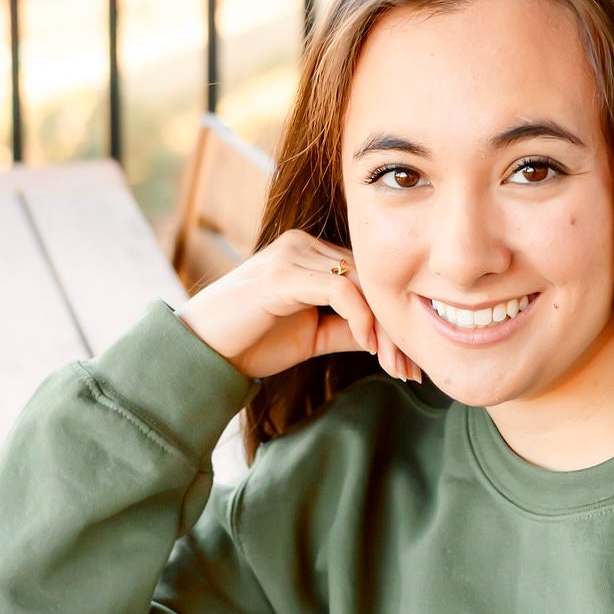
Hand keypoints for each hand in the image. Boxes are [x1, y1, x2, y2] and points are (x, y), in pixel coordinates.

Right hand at [183, 229, 418, 383]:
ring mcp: (291, 254)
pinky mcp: (283, 273)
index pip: (366, 277)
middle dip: (395, 326)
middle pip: (369, 277)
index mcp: (308, 254)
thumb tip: (391, 338)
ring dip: (384, 327)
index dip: (392, 318)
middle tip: (412, 369)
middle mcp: (302, 244)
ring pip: (360, 281)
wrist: (200, 352)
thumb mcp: (312, 336)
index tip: (410, 362)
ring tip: (396, 365)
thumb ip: (348, 328)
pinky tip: (369, 346)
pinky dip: (360, 317)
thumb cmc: (250, 342)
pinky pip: (339, 288)